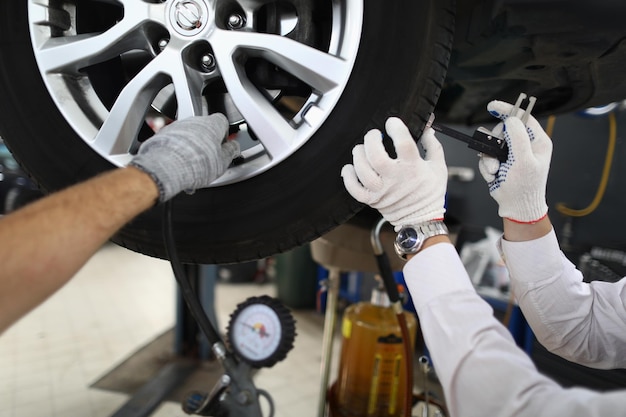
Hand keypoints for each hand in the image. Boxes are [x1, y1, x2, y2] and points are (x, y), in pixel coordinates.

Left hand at [130, 114, 239, 201]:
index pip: (223, 121)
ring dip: (192, 148)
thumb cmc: (195, 163)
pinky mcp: (164, 135)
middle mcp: (195, 121)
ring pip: (190, 136)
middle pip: (205, 129)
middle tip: (209, 159)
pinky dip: (179, 151)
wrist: (167, 166)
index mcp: (212, 124)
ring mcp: (178, 127)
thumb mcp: (223, 162)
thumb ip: (231, 151)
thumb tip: (234, 148)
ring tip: (194, 167)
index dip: (224, 134)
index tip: (224, 145)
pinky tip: (181, 166)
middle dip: (207, 143)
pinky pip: (176, 141)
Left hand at [341, 117, 446, 230]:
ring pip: (363, 170)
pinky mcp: (372, 200)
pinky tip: (350, 167)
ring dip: (358, 155)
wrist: (422, 220)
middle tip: (374, 135)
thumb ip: (433, 145)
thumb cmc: (430, 193)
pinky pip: (354, 189)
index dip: (396, 128)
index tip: (392, 123)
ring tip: (361, 149)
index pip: (403, 143)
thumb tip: (427, 128)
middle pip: (376, 156)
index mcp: (413, 168)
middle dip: (371, 139)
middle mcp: (395, 179)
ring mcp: (381, 190)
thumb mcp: (439, 167)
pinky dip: (348, 177)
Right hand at [478, 100, 551, 222]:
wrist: (515, 207)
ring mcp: (511, 154)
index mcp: (537, 142)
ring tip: (495, 169)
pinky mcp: (500, 161)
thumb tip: (510, 119)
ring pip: (490, 143)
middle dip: (494, 143)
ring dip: (489, 157)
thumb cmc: (525, 187)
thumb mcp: (524, 160)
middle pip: (502, 130)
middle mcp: (525, 145)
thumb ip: (517, 137)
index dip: (507, 110)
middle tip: (496, 155)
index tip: (493, 106)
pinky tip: (494, 175)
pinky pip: (485, 155)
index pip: (522, 118)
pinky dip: (486, 166)